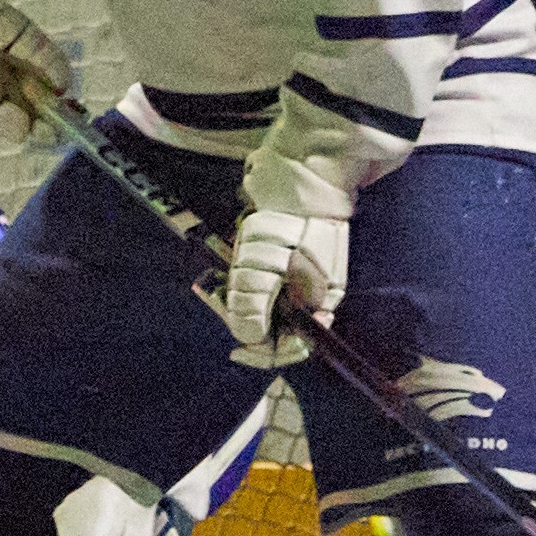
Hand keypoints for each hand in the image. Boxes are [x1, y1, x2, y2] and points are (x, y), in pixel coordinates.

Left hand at [218, 148, 353, 366]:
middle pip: (272, 330)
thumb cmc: (291, 227)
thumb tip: (246, 339)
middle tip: (219, 306)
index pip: (290, 348)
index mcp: (318, 308)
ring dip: (238, 303)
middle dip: (245, 323)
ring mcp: (293, 281)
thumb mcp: (270, 270)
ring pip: (260, 308)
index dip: (263, 354)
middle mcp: (307, 300)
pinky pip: (257, 287)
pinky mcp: (279, 265)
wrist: (301, 181)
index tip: (237, 350)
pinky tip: (222, 277)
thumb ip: (255, 307)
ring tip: (217, 287)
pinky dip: (239, 285)